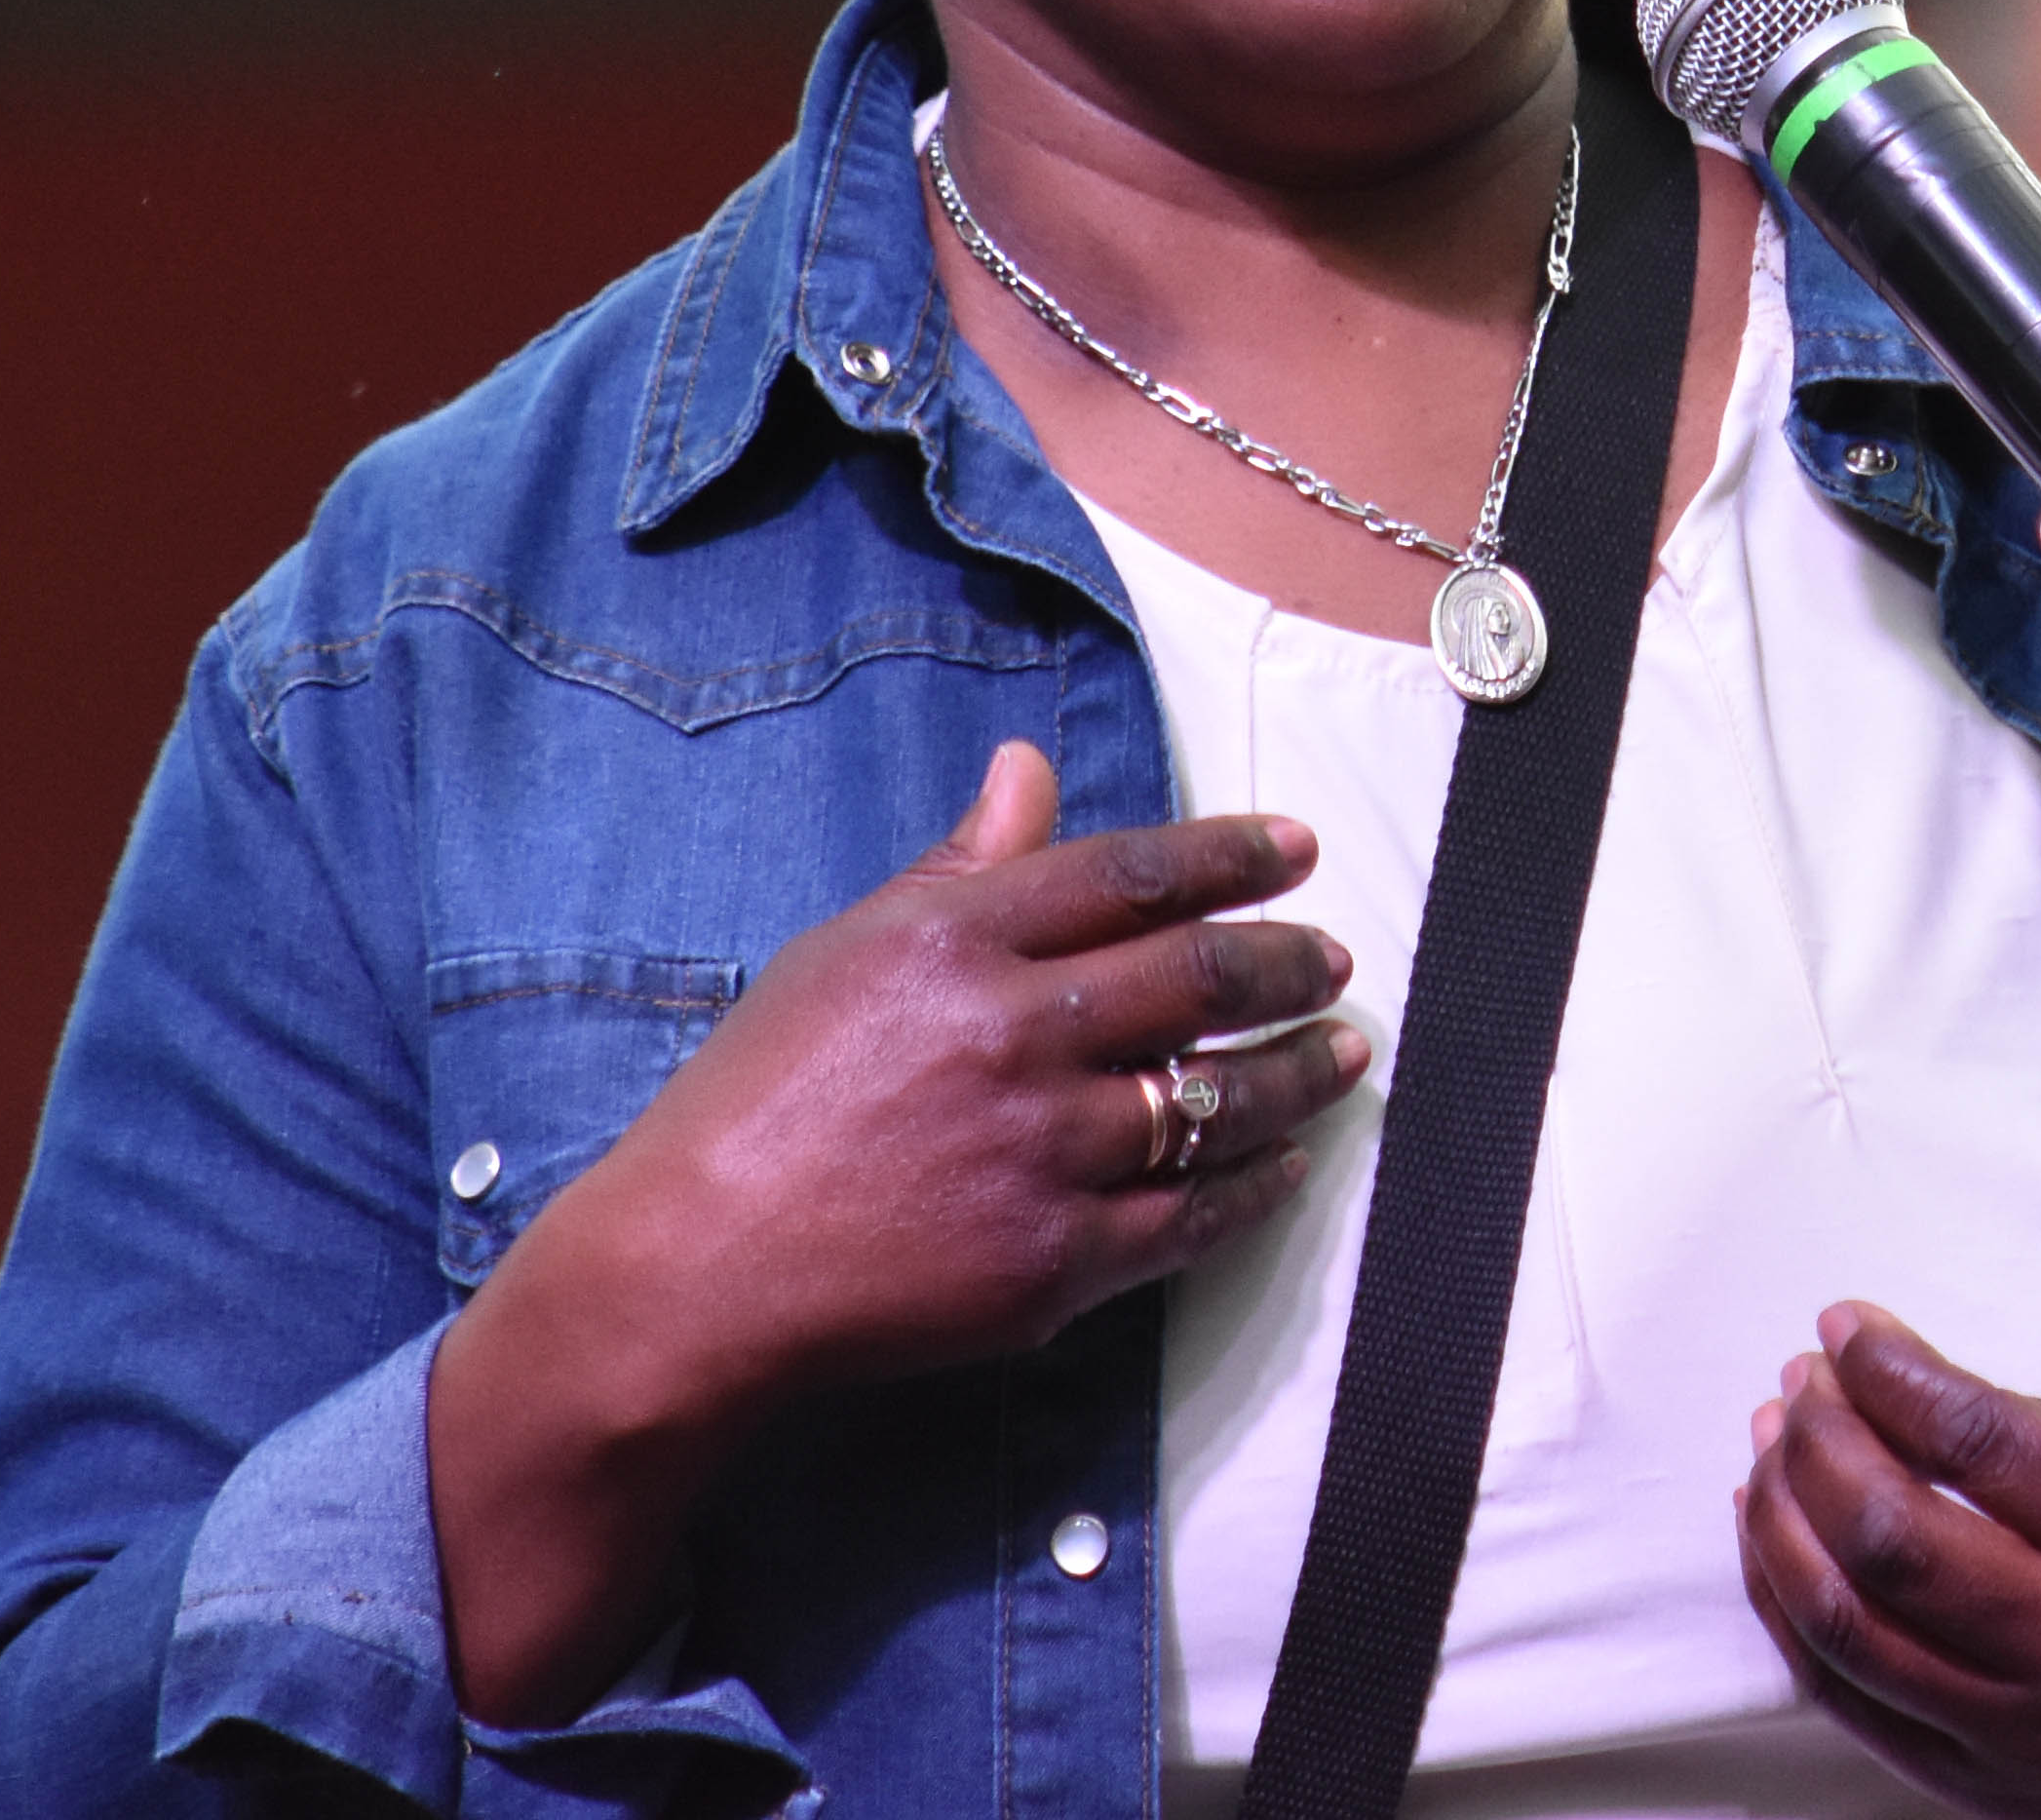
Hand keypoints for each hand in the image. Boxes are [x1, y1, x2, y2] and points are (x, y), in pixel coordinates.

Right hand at [431, 742, 1364, 1716]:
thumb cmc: (753, 1101)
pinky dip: (1256, 1185)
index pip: (1134, 874)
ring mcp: (1042, 1150)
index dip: (1232, 855)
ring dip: (1299, 1071)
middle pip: (1200, 976)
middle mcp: (1014, 1033)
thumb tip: (1029, 769)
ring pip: (1217, 1098)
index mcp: (958, 941)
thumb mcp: (842, 953)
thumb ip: (957, 868)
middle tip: (1333, 957)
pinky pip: (1191, 1214)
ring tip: (1344, 1052)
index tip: (1297, 849)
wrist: (695, 1272)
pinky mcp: (1054, 1261)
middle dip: (1288, 962)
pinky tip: (1285, 1166)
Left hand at [1735, 1305, 2040, 1819]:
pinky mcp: (1986, 1789)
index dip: (1885, 1369)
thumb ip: (2028, 1431)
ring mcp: (2028, 1735)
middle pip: (1889, 1536)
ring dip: (1783, 1521)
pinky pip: (1849, 1699)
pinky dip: (1793, 1614)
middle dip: (1818, 1440)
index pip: (1971, 1437)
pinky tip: (1782, 1544)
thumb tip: (1886, 1382)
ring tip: (1775, 1447)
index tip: (1846, 1326)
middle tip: (1801, 1382)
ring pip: (1845, 1625)